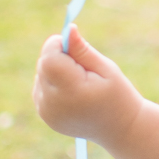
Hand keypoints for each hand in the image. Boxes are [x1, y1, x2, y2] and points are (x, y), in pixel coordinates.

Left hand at [32, 24, 140, 144]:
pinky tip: (72, 91)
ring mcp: (46, 112)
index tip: (76, 46)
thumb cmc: (117, 95)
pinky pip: (41, 85)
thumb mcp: (106, 68)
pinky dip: (53, 82)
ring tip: (80, 82)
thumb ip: (83, 50)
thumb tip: (68, 29)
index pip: (49, 58)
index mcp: (72, 92)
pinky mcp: (44, 114)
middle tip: (83, 67)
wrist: (118, 129)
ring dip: (56, 70)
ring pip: (41, 73)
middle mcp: (53, 104)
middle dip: (60, 57)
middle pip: (44, 64)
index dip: (59, 46)